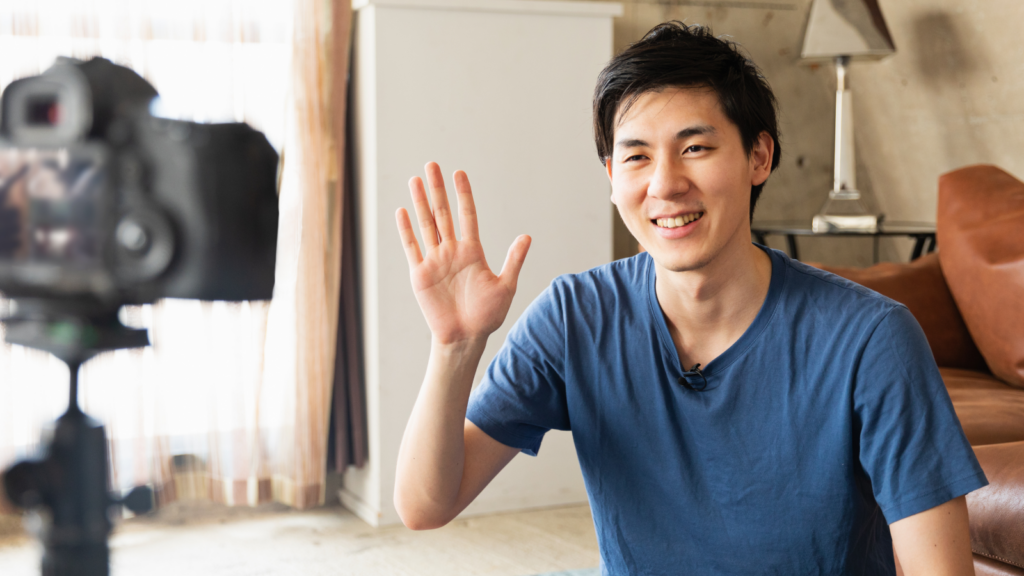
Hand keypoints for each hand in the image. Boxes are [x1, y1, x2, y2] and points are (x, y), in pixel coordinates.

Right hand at [396, 162, 530, 344]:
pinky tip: (402, 211)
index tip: (459, 173)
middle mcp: (452, 251)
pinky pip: (412, 247)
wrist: (465, 337)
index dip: (463, 194)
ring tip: (415, 180)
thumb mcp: (505, 286)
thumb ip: (514, 260)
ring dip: (420, 202)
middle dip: (438, 189)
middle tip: (432, 165)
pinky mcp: (420, 274)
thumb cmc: (487, 315)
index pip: (467, 215)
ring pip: (426, 225)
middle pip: (442, 214)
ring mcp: (435, 261)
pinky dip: (406, 230)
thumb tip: (527, 236)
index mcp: (472, 251)